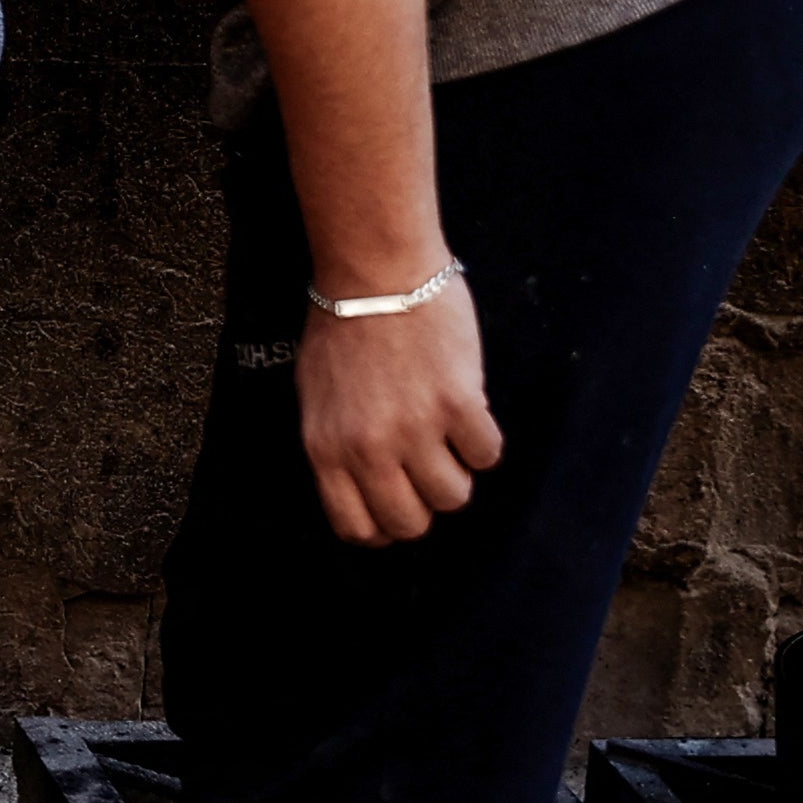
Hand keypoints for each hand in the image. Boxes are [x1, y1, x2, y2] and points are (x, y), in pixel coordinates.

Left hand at [296, 280, 500, 542]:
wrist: (375, 274)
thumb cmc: (341, 328)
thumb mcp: (315, 397)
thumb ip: (336, 446)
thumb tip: (365, 485)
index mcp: (325, 449)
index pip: (356, 527)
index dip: (383, 528)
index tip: (399, 508)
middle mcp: (367, 449)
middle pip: (409, 523)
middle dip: (425, 506)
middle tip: (431, 474)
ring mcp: (414, 429)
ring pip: (453, 497)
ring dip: (458, 474)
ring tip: (450, 440)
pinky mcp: (457, 404)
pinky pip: (486, 455)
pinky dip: (484, 443)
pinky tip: (471, 415)